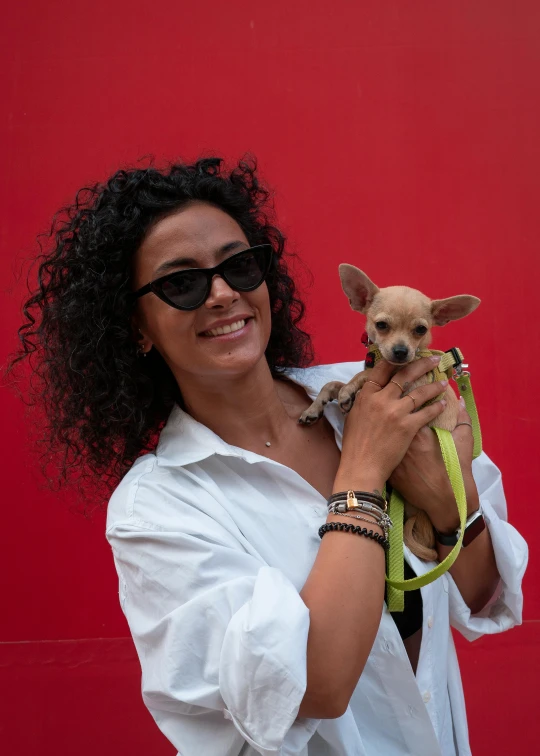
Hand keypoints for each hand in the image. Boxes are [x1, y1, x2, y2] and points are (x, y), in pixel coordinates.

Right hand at [335, 356, 447, 492]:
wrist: (361, 467)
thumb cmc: (354, 445)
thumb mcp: (353, 417)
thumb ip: (363, 402)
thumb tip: (370, 392)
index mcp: (366, 396)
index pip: (382, 370)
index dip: (396, 361)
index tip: (407, 357)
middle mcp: (381, 399)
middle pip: (404, 375)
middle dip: (422, 365)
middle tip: (434, 360)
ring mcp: (396, 412)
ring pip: (419, 392)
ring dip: (434, 386)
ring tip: (443, 383)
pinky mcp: (408, 426)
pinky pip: (426, 412)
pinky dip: (436, 407)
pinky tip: (443, 404)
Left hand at [388, 397, 479, 532]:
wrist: (445, 501)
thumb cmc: (456, 470)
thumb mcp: (464, 442)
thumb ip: (462, 418)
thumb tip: (458, 401)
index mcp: (418, 431)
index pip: (407, 406)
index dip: (408, 398)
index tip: (411, 393)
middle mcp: (401, 442)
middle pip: (391, 417)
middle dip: (392, 407)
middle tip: (396, 403)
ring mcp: (393, 456)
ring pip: (383, 434)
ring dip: (384, 424)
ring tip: (389, 420)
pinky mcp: (389, 470)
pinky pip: (382, 452)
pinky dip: (383, 444)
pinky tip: (383, 439)